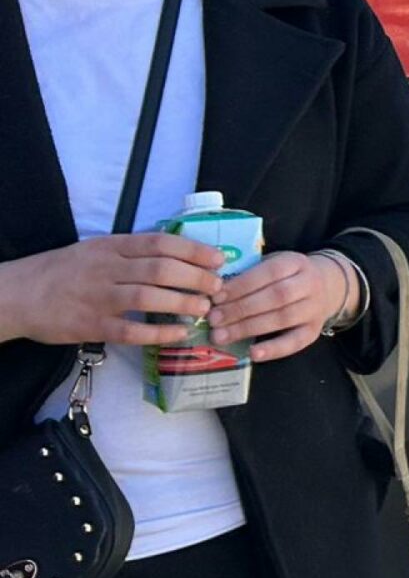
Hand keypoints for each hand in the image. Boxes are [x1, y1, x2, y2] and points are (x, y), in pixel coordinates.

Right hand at [0, 234, 225, 345]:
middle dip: (196, 278)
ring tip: (204, 309)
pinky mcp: (91, 325)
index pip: (161, 243)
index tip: (219, 259)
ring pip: (148, 297)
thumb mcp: (98, 249)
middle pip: (161, 269)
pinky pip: (130, 330)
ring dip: (182, 303)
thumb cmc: (65, 271)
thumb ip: (133, 251)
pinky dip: (159, 332)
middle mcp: (108, 269)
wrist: (19, 294)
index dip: (194, 250)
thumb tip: (180, 256)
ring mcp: (99, 297)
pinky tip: (179, 334)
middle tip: (217, 287)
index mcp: (112, 247)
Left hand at [207, 251, 351, 363]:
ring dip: (248, 328)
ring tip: (221, 336)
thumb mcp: (275, 263)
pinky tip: (252, 353)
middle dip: (241, 308)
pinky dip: (274, 349)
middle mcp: (310, 284)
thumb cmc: (288, 275)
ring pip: (282, 318)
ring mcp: (315, 308)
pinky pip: (295, 342)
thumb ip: (251, 273)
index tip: (216, 297)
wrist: (330, 286)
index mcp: (296, 262)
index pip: (269, 272)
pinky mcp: (315, 330)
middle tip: (214, 319)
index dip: (242, 285)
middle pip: (276, 296)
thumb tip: (215, 290)